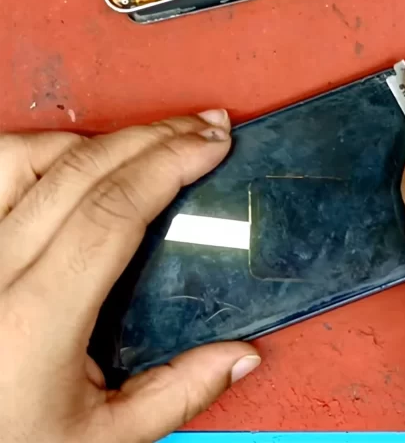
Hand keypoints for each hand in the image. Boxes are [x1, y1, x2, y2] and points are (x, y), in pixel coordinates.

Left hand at [0, 110, 259, 442]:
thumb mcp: (100, 440)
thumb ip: (178, 394)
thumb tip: (240, 354)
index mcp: (34, 321)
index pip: (113, 210)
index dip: (169, 163)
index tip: (210, 144)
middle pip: (83, 169)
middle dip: (156, 137)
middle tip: (202, 127)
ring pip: (30, 155)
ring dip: (100, 139)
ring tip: (148, 143)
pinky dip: (47, 151)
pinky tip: (81, 160)